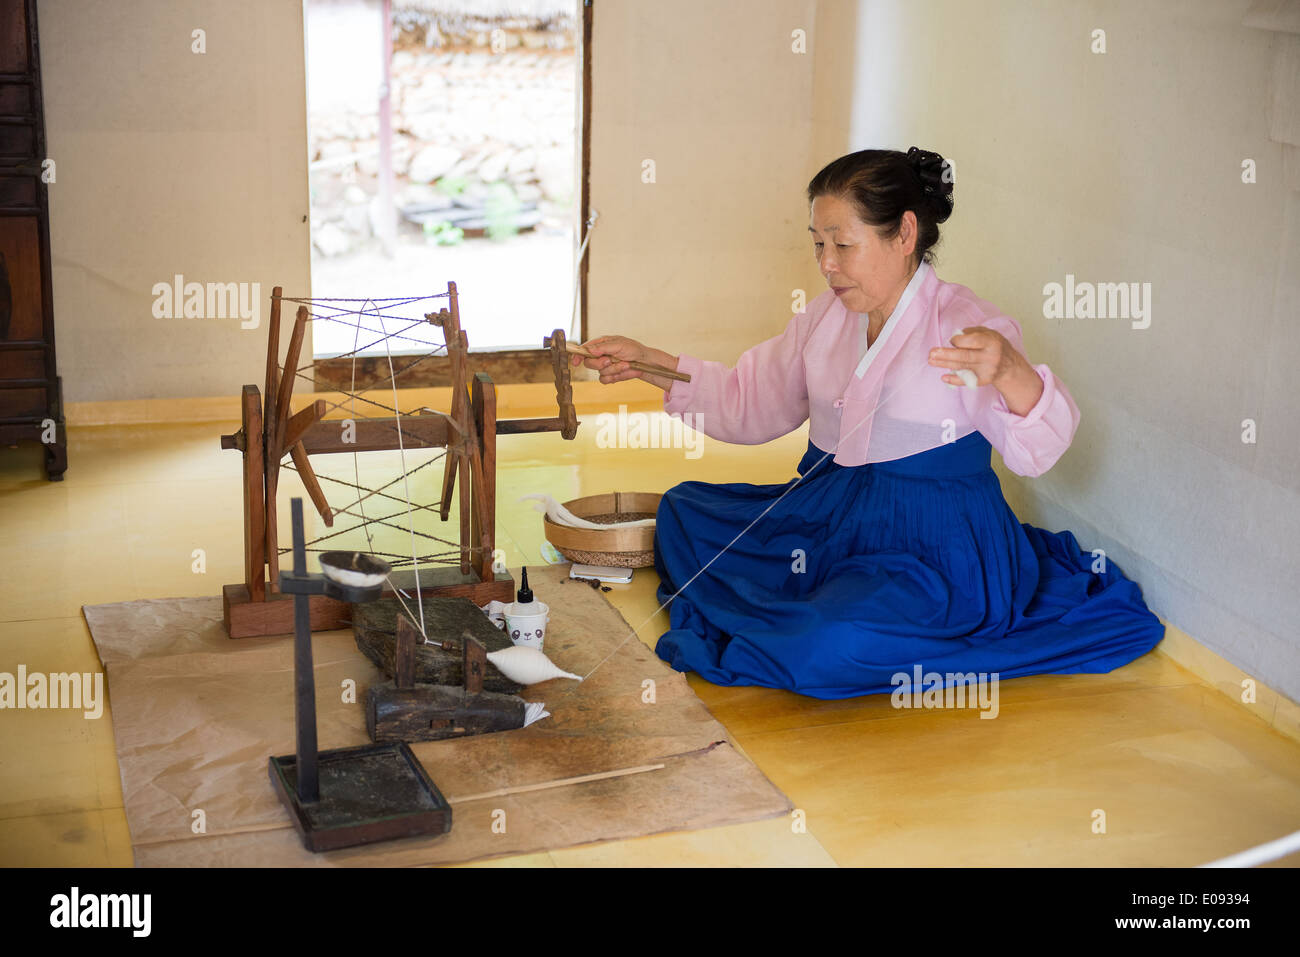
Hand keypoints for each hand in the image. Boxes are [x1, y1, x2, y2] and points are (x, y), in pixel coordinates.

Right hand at [572, 335, 649, 383]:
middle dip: (600, 363)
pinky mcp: (610, 376)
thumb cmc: (633, 349)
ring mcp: (605, 366)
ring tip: (626, 364)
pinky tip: (624, 371)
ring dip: (615, 369)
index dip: (578, 356)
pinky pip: (605, 380)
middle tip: (610, 360)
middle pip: (589, 363)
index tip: (575, 362)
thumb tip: (589, 350)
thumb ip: (603, 347)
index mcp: (601, 344)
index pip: (584, 349)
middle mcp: (601, 355)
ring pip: (600, 372)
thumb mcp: (619, 345)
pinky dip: (616, 376)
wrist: (645, 362)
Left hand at [928, 326, 1042, 415]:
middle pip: (964, 356)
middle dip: (946, 354)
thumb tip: (955, 338)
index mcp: (991, 342)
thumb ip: (972, 333)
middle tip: (932, 353)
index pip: (971, 341)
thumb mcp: (988, 333)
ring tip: (931, 361)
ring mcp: (986, 370)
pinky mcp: (983, 380)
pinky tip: (944, 377)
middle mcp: (989, 357)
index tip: (952, 340)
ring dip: (944, 364)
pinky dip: (954, 379)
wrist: (1009, 365)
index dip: (958, 340)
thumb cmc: (995, 345)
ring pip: (962, 367)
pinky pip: (967, 380)